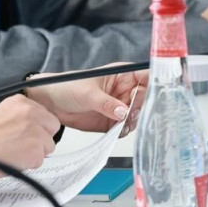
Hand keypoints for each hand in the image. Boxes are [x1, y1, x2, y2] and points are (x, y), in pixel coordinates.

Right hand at [0, 94, 60, 178]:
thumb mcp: (2, 113)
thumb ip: (22, 115)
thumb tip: (37, 125)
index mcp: (22, 102)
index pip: (46, 115)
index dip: (37, 127)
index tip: (24, 133)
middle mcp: (31, 113)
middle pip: (52, 129)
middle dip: (41, 139)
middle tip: (21, 144)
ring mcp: (35, 131)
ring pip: (48, 146)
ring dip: (34, 152)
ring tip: (13, 151)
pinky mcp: (36, 150)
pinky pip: (40, 161)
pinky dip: (28, 163)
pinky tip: (12, 159)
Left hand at [24, 66, 146, 132]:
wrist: (50, 103)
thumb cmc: (66, 87)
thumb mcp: (87, 93)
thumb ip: (106, 103)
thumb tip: (123, 112)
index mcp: (122, 75)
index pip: (147, 77)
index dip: (156, 86)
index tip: (157, 97)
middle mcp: (124, 91)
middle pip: (146, 100)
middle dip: (143, 109)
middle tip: (131, 115)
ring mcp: (119, 107)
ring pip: (138, 116)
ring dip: (132, 123)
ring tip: (120, 124)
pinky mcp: (112, 121)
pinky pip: (125, 128)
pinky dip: (123, 131)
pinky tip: (115, 130)